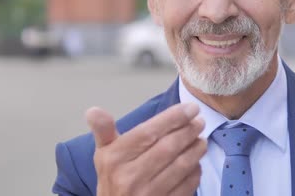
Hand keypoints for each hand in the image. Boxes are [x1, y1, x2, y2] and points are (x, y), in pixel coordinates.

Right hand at [86, 103, 206, 195]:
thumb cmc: (112, 180)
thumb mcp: (103, 154)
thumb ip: (104, 130)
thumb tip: (93, 110)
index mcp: (114, 159)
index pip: (148, 132)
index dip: (172, 118)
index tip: (190, 108)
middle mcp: (130, 177)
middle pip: (167, 148)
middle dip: (188, 131)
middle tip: (200, 121)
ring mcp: (148, 194)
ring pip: (180, 166)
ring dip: (195, 150)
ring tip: (201, 139)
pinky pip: (187, 186)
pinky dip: (195, 172)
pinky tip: (196, 162)